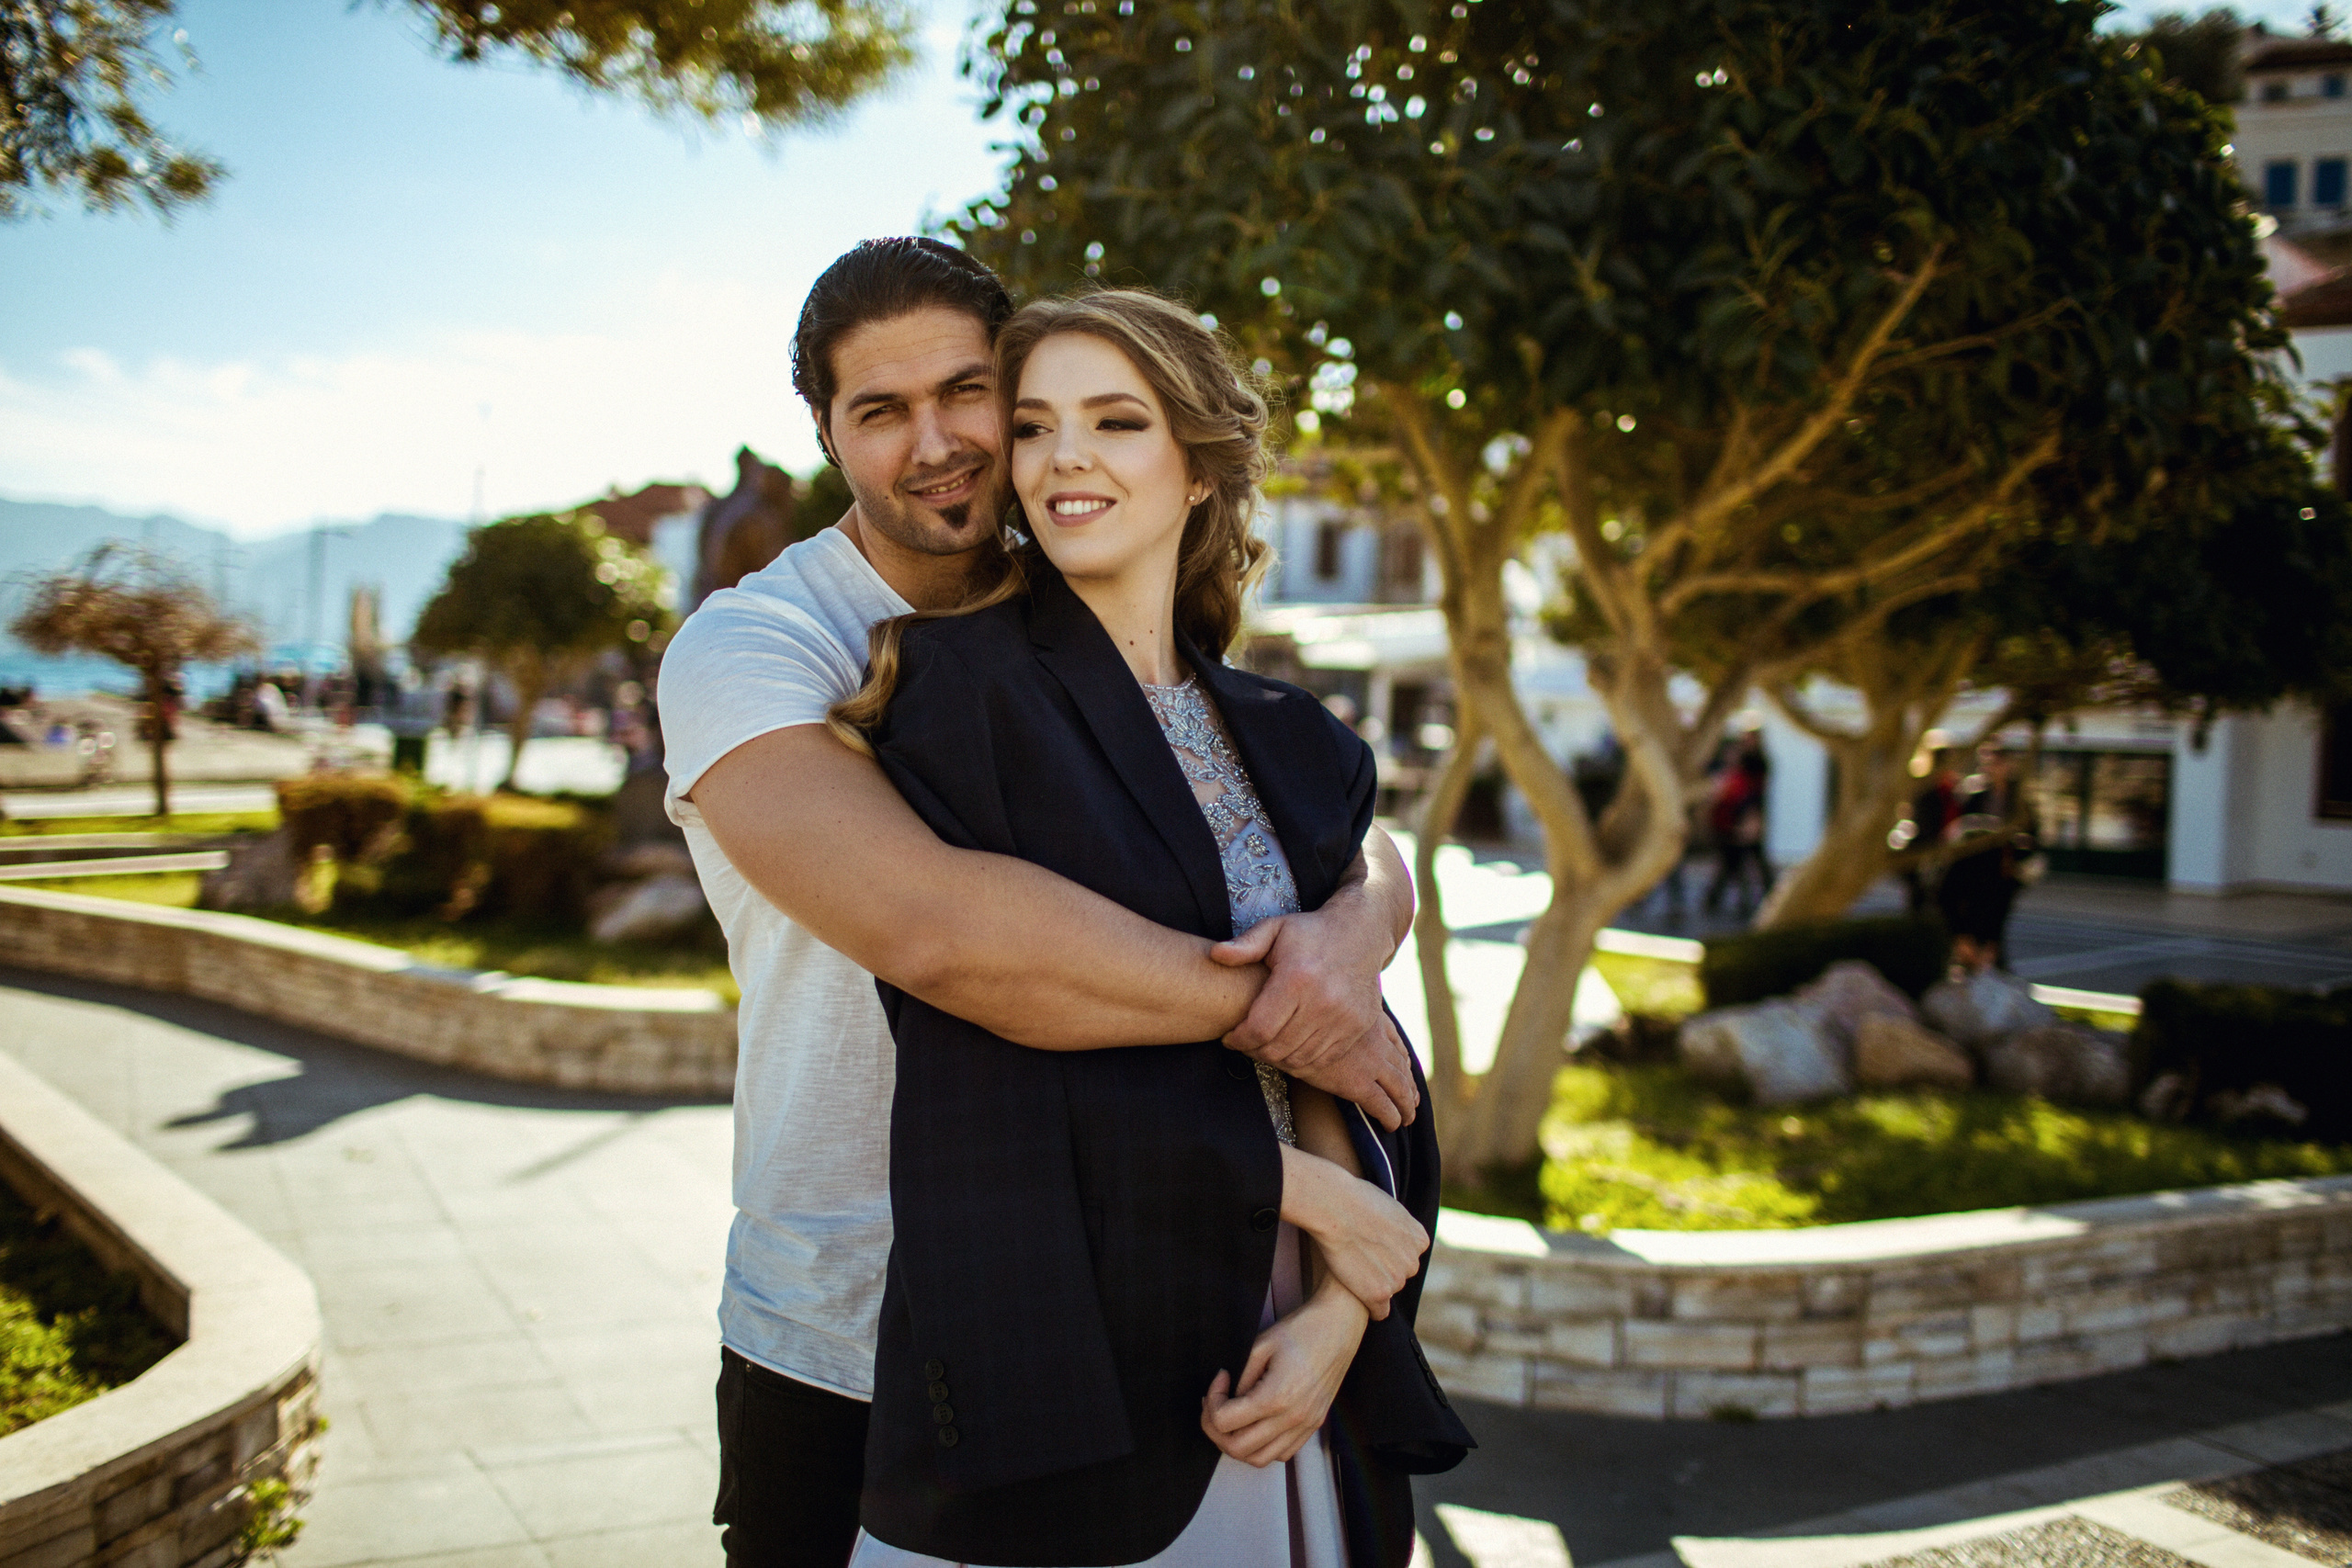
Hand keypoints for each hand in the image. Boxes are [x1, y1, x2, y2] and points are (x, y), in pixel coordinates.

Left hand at [1201, 1280, 1368, 1465]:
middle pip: (1237, 1448)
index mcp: (1275, 1397)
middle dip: (1215, 1429)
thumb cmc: (1302, 1330)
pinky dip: (1262, 1447)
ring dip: (1237, 1443)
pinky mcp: (1313, 1426)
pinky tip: (1257, 1425)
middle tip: (1214, 1405)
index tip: (1220, 1379)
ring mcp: (1305, 1426)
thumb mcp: (1261, 1345)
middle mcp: (1291, 1419)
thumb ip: (1241, 1377)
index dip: (1212, 1401)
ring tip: (1232, 1419)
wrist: (1339, 1327)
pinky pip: (1282, 1454)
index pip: (1224, 1421)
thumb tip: (1228, 1398)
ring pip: (1258, 1459)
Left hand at [1213, 912, 1417, 1128]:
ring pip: (1300, 1059)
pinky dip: (1302, 1061)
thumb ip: (1245, 945)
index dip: (1239, 1040)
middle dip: (1254, 1051)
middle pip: (1278, 1048)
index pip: (1260, 1028)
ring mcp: (1344, 1018)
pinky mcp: (1357, 1028)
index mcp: (1297, 978)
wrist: (1361, 933)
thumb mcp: (1275, 928)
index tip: (1229, 1037)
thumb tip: (1215, 954)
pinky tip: (1289, 1049)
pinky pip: (1323, 1060)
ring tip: (1265, 1046)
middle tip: (1245, 1043)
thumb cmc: (1310, 932)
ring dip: (1277, 1058)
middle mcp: (1323, 1002)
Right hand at [1279, 1145, 1427, 1319]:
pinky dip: (1371, 1308)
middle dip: (1383, 1269)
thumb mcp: (1390, 1206)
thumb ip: (1398, 1225)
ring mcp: (1398, 1279)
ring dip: (1372, 1284)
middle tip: (1357, 1256)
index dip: (1387, 1252)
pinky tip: (1359, 1298)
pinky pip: (1380, 1312)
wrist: (1335, 1205)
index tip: (1370, 1246)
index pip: (1407, 1256)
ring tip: (1351, 1267)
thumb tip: (1393, 1231)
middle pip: (1399, 1275)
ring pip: (1387, 1291)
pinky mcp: (1379, 1293)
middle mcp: (1413, 1262)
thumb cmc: (1354, 1198)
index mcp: (1419, 1240)